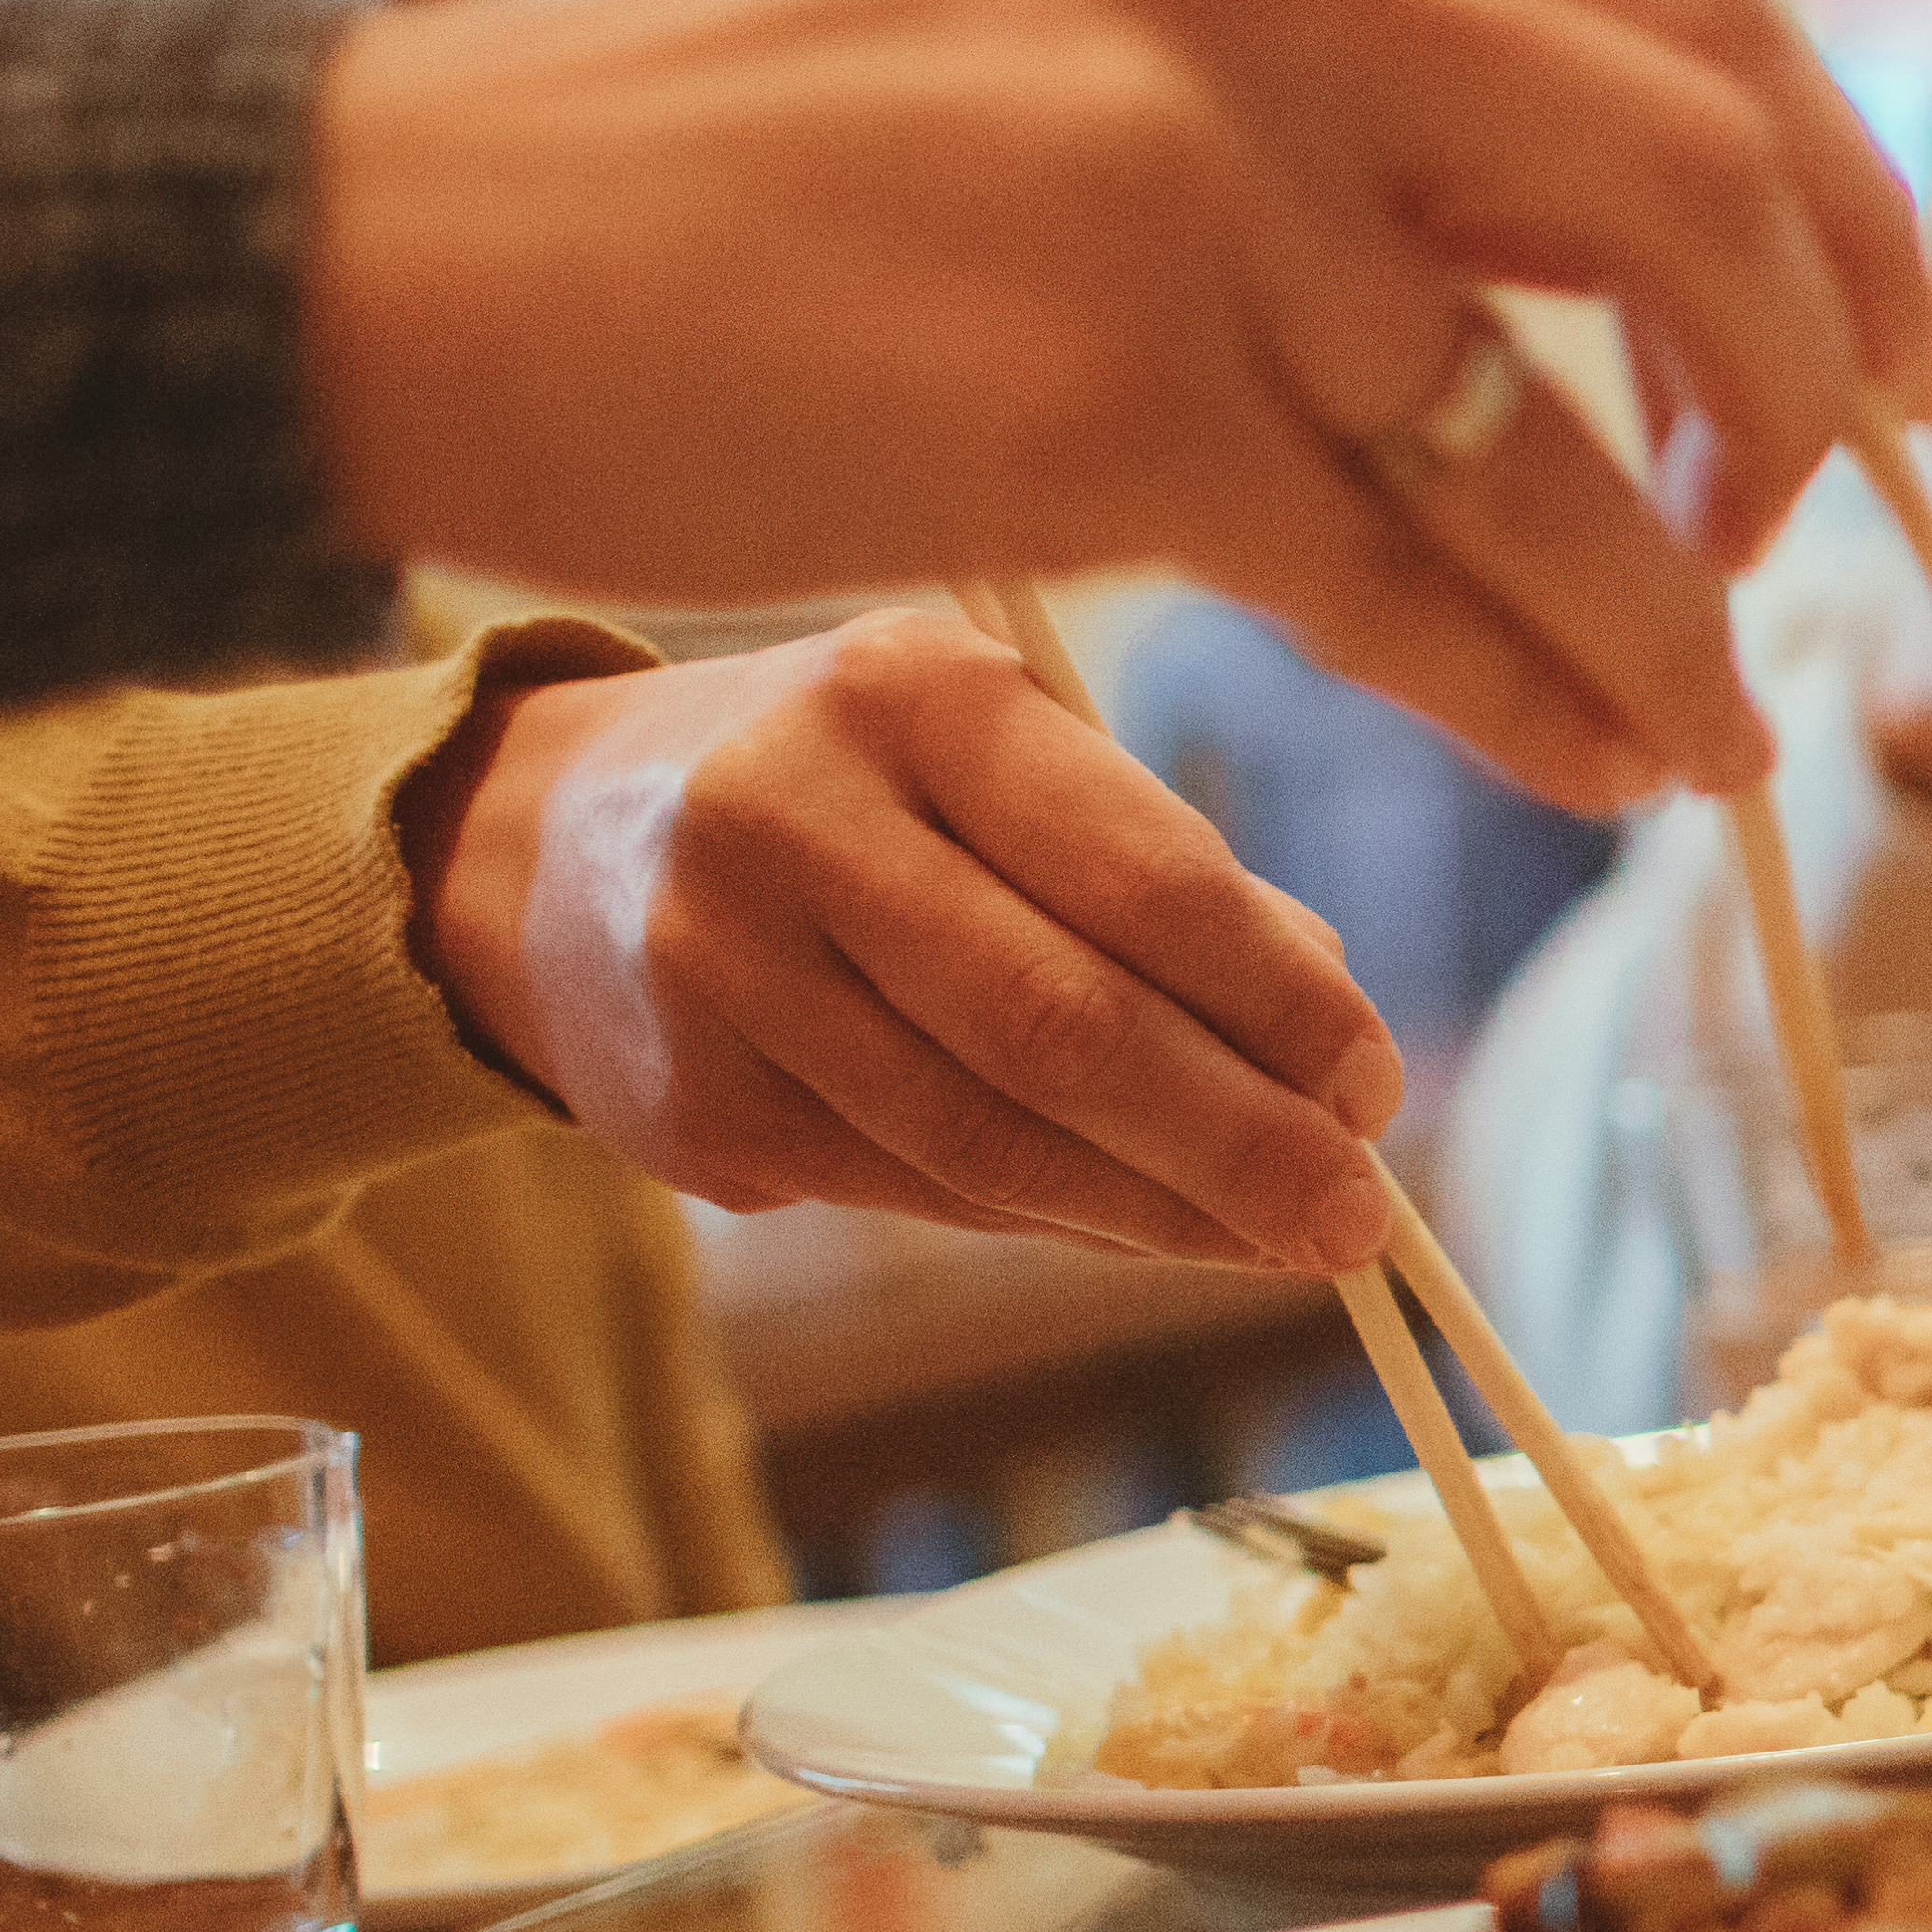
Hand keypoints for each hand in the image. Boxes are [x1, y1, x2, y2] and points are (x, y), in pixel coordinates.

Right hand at [303, 0, 1931, 811]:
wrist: (417, 243)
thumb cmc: (768, 163)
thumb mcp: (1102, 9)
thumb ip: (1375, 83)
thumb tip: (1679, 248)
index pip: (1689, 11)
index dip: (1840, 200)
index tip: (1882, 353)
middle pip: (1709, 187)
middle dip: (1824, 385)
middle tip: (1822, 524)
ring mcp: (1187, 186)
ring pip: (1576, 441)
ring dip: (1685, 614)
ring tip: (1713, 726)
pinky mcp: (1104, 401)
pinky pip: (1422, 588)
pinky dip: (1549, 696)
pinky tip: (1600, 764)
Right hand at [401, 610, 1413, 1269]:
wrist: (555, 841)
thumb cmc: (865, 787)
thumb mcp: (1008, 758)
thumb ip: (1171, 883)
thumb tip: (1337, 1061)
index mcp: (907, 692)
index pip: (1139, 875)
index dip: (1279, 1002)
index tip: (1376, 1085)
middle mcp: (787, 817)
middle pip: (1061, 1029)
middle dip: (1238, 1141)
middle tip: (1357, 1219)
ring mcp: (717, 972)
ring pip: (990, 1141)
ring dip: (1160, 1212)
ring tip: (1281, 1240)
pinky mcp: (691, 1109)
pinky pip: (920, 1191)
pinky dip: (1055, 1219)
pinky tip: (1143, 1224)